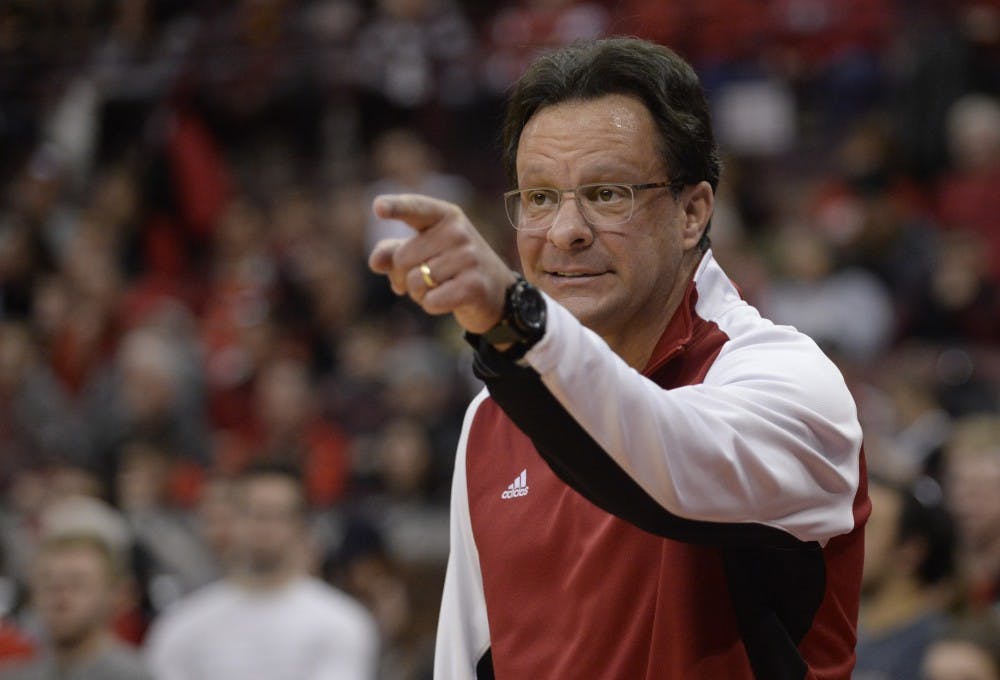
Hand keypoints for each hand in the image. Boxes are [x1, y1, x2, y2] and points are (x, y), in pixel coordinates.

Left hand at [368, 194, 517, 333]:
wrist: (497, 292)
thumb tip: (376, 262)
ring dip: (418, 293)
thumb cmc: (452, 267)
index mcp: (445, 216)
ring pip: (415, 282)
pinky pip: (430, 301)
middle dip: (402, 276)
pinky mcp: (473, 286)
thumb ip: (394, 251)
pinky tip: (449, 299)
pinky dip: (431, 306)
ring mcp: (469, 257)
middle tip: (422, 279)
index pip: (416, 208)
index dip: (396, 207)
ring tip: (438, 288)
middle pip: (402, 258)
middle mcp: (459, 232)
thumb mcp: (424, 252)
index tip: (378, 207)